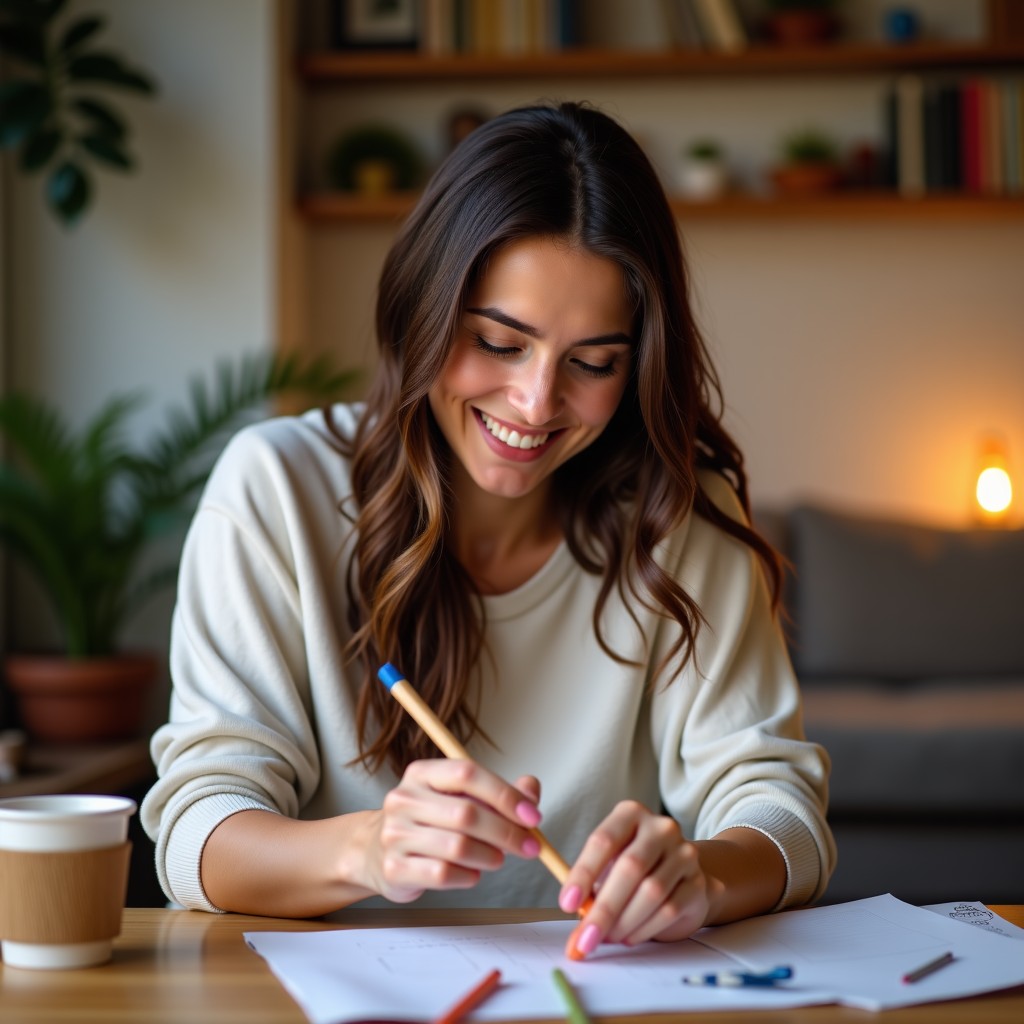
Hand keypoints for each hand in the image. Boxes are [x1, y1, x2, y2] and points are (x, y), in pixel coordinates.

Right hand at [362, 760, 542, 903]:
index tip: (533, 815)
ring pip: (458, 847)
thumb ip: (499, 793)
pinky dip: (468, 876)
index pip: (467, 774)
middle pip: (466, 813)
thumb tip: (531, 790)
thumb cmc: (429, 822)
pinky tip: (473, 874)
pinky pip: (443, 874)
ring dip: (489, 856)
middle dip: (506, 832)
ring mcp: (395, 834)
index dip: (505, 794)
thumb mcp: (459, 798)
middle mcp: (404, 799)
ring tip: (497, 858)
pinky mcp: (394, 868)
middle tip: (530, 846)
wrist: (375, 851)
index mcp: (422, 773)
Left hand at [558, 800, 722, 955]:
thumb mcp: (608, 867)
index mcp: (630, 814)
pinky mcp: (698, 882)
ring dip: (624, 922)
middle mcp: (660, 828)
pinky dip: (644, 928)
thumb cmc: (635, 870)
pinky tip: (629, 936)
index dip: (583, 873)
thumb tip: (576, 920)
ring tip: (607, 937)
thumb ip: (591, 888)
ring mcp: (684, 853)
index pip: (603, 840)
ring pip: (651, 892)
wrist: (682, 876)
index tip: (567, 903)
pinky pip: (669, 909)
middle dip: (604, 908)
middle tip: (585, 937)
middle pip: (630, 867)